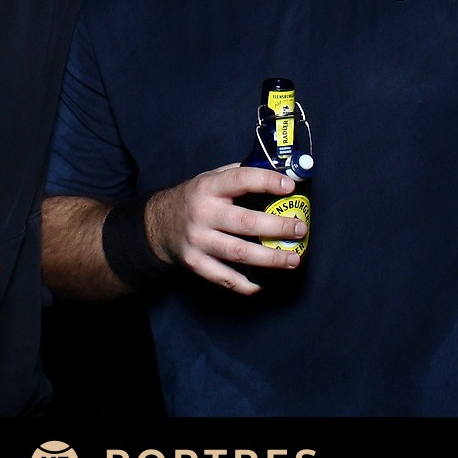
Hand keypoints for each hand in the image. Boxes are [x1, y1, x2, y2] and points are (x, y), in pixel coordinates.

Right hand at [144, 165, 305, 294]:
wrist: (157, 225)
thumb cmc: (194, 199)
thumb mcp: (210, 179)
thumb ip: (238, 176)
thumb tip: (279, 174)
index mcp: (208, 187)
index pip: (240, 179)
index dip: (266, 182)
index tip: (290, 186)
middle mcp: (202, 213)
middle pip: (245, 223)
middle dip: (277, 227)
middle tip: (299, 229)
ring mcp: (198, 241)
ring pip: (239, 253)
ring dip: (270, 258)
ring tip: (293, 259)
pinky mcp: (195, 263)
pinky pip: (225, 278)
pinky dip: (246, 284)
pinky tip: (264, 283)